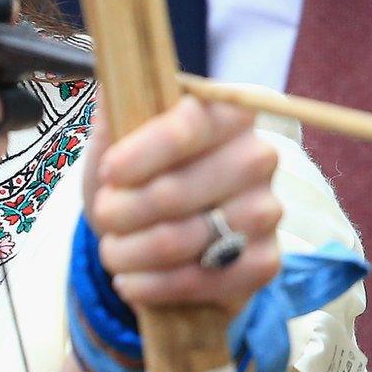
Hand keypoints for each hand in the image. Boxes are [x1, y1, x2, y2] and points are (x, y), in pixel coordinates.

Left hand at [83, 95, 281, 308]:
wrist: (159, 238)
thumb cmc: (139, 178)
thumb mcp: (116, 141)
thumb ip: (114, 112)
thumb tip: (111, 85)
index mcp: (228, 113)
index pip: (189, 126)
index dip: (144, 152)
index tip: (108, 172)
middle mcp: (258, 157)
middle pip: (177, 190)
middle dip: (122, 209)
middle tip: (104, 214)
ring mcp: (267, 212)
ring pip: (183, 239)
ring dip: (131, 251)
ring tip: (111, 251)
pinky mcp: (264, 262)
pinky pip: (202, 281)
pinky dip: (154, 286)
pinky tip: (130, 282)